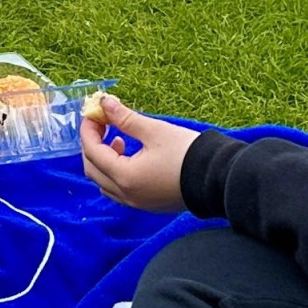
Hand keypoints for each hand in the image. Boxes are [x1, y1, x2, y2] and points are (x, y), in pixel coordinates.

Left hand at [79, 94, 197, 212]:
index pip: (92, 151)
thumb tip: (105, 103)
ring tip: (119, 140)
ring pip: (104, 182)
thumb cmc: (187, 153)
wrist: (218, 179)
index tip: (94, 112)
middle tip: (103, 123)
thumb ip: (125, 118)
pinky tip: (131, 157)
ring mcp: (137, 203)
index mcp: (125, 176)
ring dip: (103, 160)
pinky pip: (119, 191)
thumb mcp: (154, 131)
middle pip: (93, 169)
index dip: (89, 129)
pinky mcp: (148, 205)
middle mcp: (126, 194)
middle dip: (93, 144)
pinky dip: (115, 173)